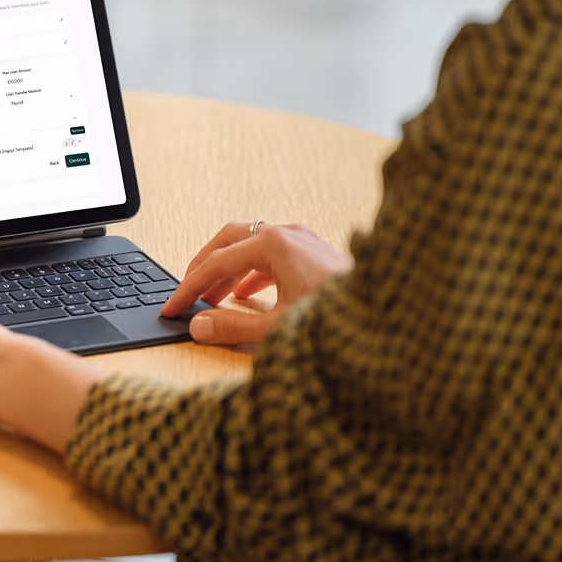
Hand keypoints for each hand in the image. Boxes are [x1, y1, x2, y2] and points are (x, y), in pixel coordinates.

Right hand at [162, 222, 351, 345]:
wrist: (390, 317)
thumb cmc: (341, 319)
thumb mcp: (279, 328)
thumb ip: (233, 327)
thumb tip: (198, 326)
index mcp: (274, 244)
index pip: (216, 263)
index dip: (189, 288)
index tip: (172, 307)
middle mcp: (287, 233)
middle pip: (228, 241)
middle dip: (203, 268)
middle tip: (185, 292)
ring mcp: (303, 240)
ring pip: (249, 245)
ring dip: (227, 270)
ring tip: (211, 298)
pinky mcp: (315, 252)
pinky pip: (270, 253)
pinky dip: (250, 271)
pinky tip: (245, 294)